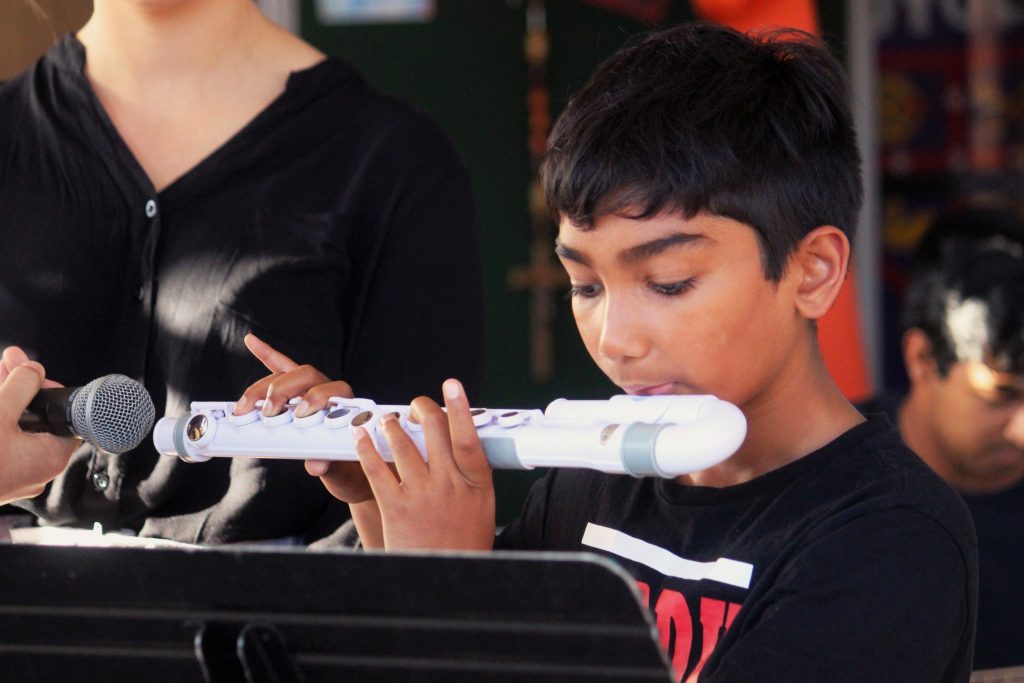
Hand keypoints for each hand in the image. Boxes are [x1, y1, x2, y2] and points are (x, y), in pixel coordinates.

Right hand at [0, 346, 77, 503]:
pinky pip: (3, 444)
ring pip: (15, 430)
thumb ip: (20, 387)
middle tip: (9, 362)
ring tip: (0, 371)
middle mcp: (37, 470)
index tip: (30, 373)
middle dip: (19, 387)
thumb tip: (33, 370)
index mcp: (50, 457)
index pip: (63, 415)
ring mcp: (14, 477)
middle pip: (36, 418)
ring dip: (4, 401)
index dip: (47, 389)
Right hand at [238, 333, 374, 503]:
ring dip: (265, 387)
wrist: (350, 473)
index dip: (317, 397)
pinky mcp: (294, 395)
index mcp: (345, 405)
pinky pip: (281, 368)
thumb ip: (329, 465)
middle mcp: (328, 392)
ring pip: (288, 374)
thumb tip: (315, 464)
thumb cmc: (349, 469)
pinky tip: (252, 342)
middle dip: (284, 391)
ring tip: (247, 406)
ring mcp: (310, 390)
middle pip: (306, 376)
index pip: (334, 389)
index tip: (301, 415)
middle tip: (269, 413)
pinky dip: (267, 355)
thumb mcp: (341, 472)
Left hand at [355, 378, 494, 550]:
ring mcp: (421, 494)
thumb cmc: (463, 543)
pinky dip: (366, 447)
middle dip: (421, 410)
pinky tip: (360, 435)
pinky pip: (376, 468)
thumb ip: (471, 475)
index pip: (468, 437)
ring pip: (402, 444)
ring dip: (391, 425)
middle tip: (415, 407)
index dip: (459, 408)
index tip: (452, 386)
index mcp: (476, 484)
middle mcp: (449, 485)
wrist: (442, 579)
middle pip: (434, 432)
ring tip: (387, 419)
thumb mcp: (481, 507)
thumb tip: (462, 443)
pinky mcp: (395, 506)